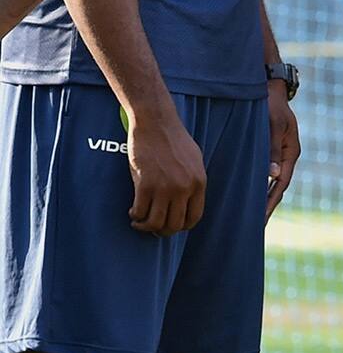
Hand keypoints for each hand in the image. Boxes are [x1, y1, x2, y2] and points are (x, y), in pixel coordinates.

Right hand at [127, 114, 206, 236]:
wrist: (156, 121)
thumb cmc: (173, 138)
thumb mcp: (194, 159)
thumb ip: (193, 181)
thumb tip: (188, 203)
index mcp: (199, 181)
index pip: (193, 218)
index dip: (181, 226)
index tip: (171, 225)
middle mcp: (184, 187)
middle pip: (174, 224)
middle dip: (162, 230)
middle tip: (153, 226)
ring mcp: (165, 187)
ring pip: (156, 223)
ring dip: (145, 226)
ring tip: (140, 220)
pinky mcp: (146, 184)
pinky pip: (140, 212)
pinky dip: (135, 216)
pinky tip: (133, 211)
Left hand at [265, 81, 300, 222]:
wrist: (269, 87)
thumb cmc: (271, 104)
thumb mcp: (274, 124)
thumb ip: (273, 147)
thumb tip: (273, 175)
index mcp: (291, 151)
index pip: (282, 183)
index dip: (272, 201)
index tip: (261, 218)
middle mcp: (286, 155)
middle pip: (278, 186)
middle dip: (268, 205)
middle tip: (255, 227)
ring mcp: (278, 153)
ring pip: (271, 180)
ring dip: (262, 196)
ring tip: (251, 216)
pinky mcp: (269, 149)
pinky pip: (264, 171)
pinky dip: (258, 184)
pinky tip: (247, 193)